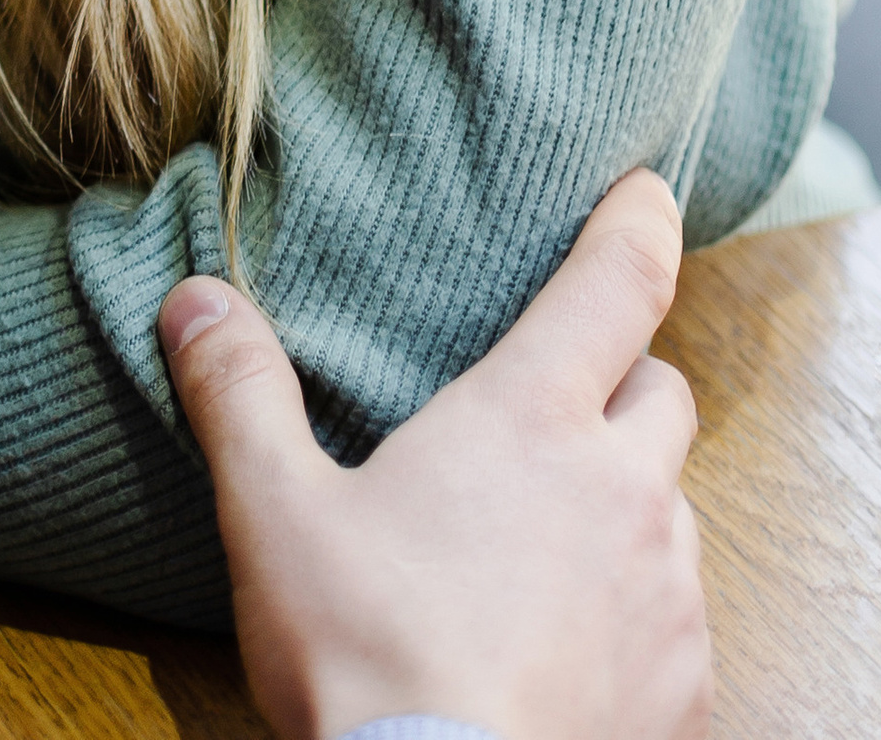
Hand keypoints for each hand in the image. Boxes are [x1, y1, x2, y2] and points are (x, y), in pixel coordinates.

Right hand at [158, 170, 710, 739]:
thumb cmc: (366, 655)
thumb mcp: (276, 514)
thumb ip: (240, 395)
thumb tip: (197, 297)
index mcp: (532, 420)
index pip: (619, 283)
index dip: (641, 223)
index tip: (649, 191)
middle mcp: (623, 491)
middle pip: (662, 391)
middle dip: (623, 380)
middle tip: (559, 400)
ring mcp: (668, 598)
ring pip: (673, 510)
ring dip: (626, 504)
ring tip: (546, 543)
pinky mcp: (683, 692)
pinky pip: (678, 624)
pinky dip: (635, 615)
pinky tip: (568, 648)